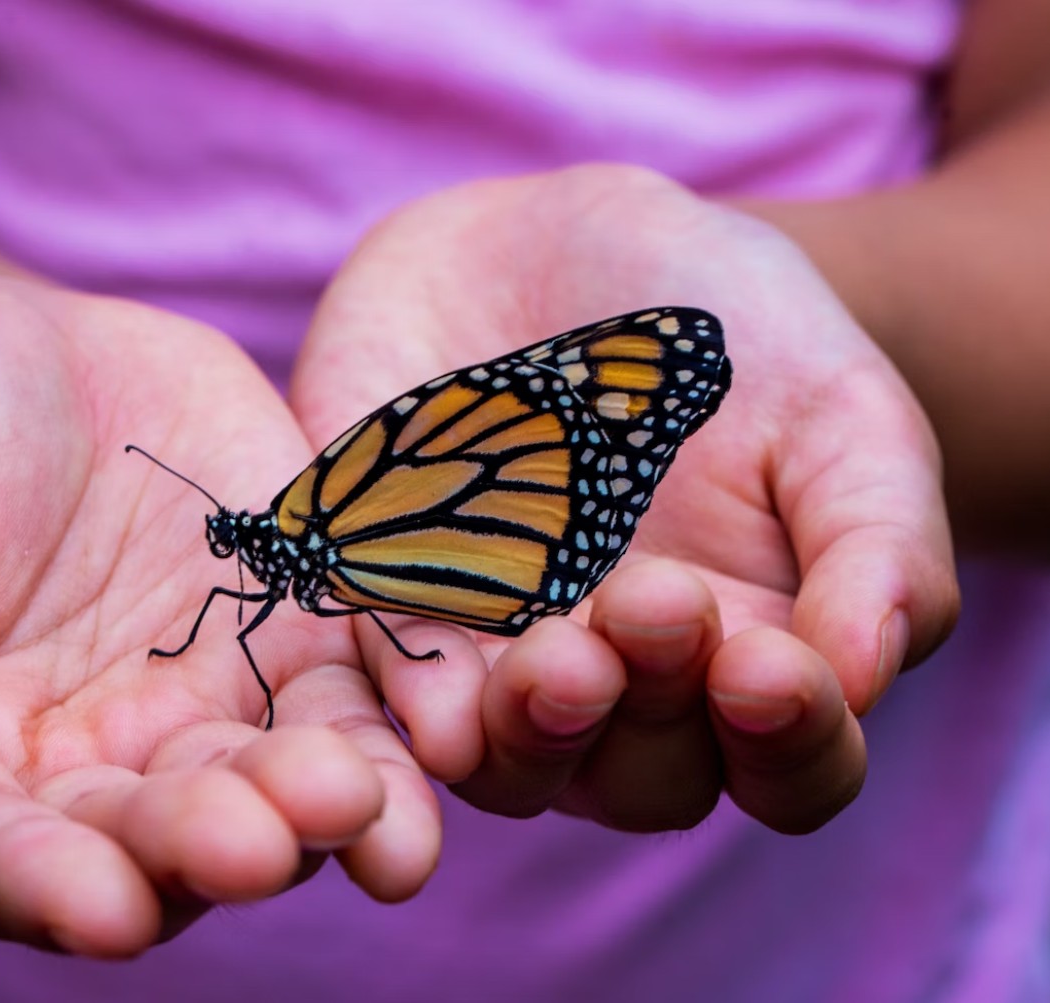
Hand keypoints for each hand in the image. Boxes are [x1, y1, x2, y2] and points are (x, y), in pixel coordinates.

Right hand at [0, 277, 439, 954]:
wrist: (17, 352)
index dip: (35, 886)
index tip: (99, 907)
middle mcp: (82, 776)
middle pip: (145, 843)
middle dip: (203, 848)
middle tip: (259, 842)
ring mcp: (199, 715)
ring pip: (266, 791)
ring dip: (319, 814)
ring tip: (361, 803)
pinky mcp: (293, 644)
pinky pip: (354, 698)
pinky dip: (399, 726)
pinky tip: (445, 735)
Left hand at [291, 166, 958, 833]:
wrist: (563, 244)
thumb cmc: (733, 336)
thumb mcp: (839, 412)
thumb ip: (877, 542)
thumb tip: (863, 676)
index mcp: (751, 658)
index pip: (791, 765)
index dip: (791, 742)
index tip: (769, 667)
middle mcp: (624, 688)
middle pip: (642, 780)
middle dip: (650, 714)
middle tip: (652, 605)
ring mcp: (501, 658)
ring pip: (513, 763)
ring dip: (533, 734)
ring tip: (555, 660)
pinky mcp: (389, 604)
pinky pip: (391, 680)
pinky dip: (413, 697)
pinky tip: (435, 698)